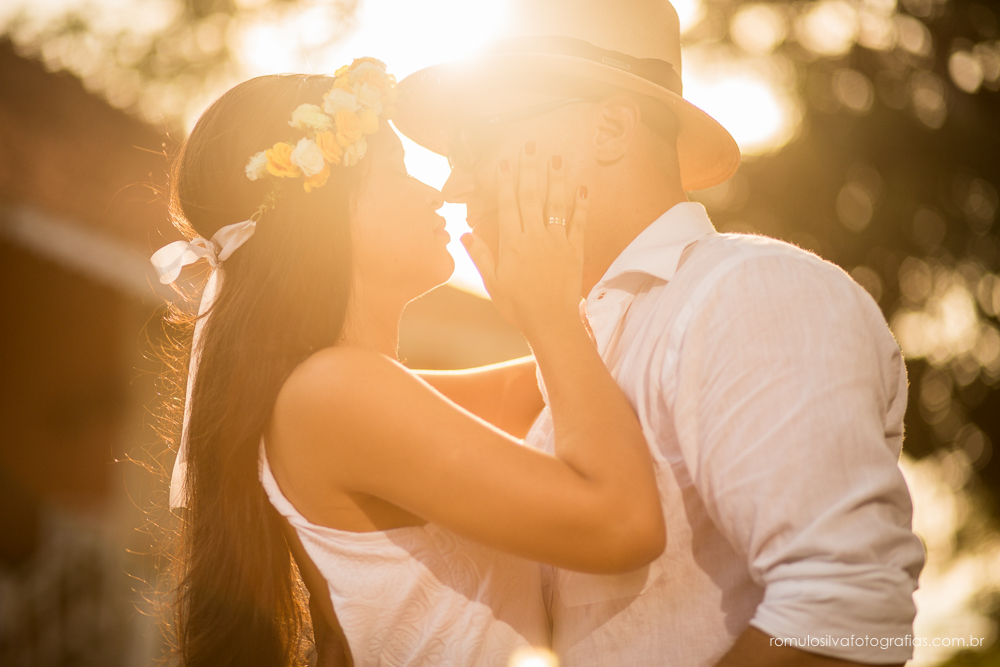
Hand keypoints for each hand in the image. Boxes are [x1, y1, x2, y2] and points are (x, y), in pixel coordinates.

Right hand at [462, 142, 587, 344]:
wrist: (551, 322)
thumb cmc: (518, 306)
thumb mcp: (493, 282)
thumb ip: (481, 255)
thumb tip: (465, 234)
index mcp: (512, 244)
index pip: (507, 205)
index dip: (505, 182)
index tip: (504, 161)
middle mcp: (534, 237)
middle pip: (530, 196)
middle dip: (529, 169)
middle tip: (530, 145)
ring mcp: (556, 242)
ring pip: (555, 204)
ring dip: (555, 180)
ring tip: (556, 158)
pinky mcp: (574, 250)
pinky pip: (578, 223)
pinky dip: (580, 205)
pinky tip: (582, 188)